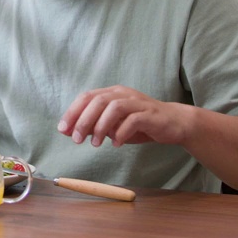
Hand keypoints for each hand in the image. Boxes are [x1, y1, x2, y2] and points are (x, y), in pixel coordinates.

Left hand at [58, 85, 193, 147]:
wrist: (174, 123)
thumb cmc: (140, 124)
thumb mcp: (114, 125)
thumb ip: (94, 125)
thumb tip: (69, 131)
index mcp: (112, 93)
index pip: (87, 97)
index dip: (73, 112)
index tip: (63, 129)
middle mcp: (123, 94)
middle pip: (98, 101)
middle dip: (84, 120)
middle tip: (77, 139)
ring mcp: (138, 103)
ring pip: (114, 108)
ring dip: (101, 126)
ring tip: (96, 144)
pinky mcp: (150, 115)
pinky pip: (133, 120)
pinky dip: (121, 132)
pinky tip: (116, 143)